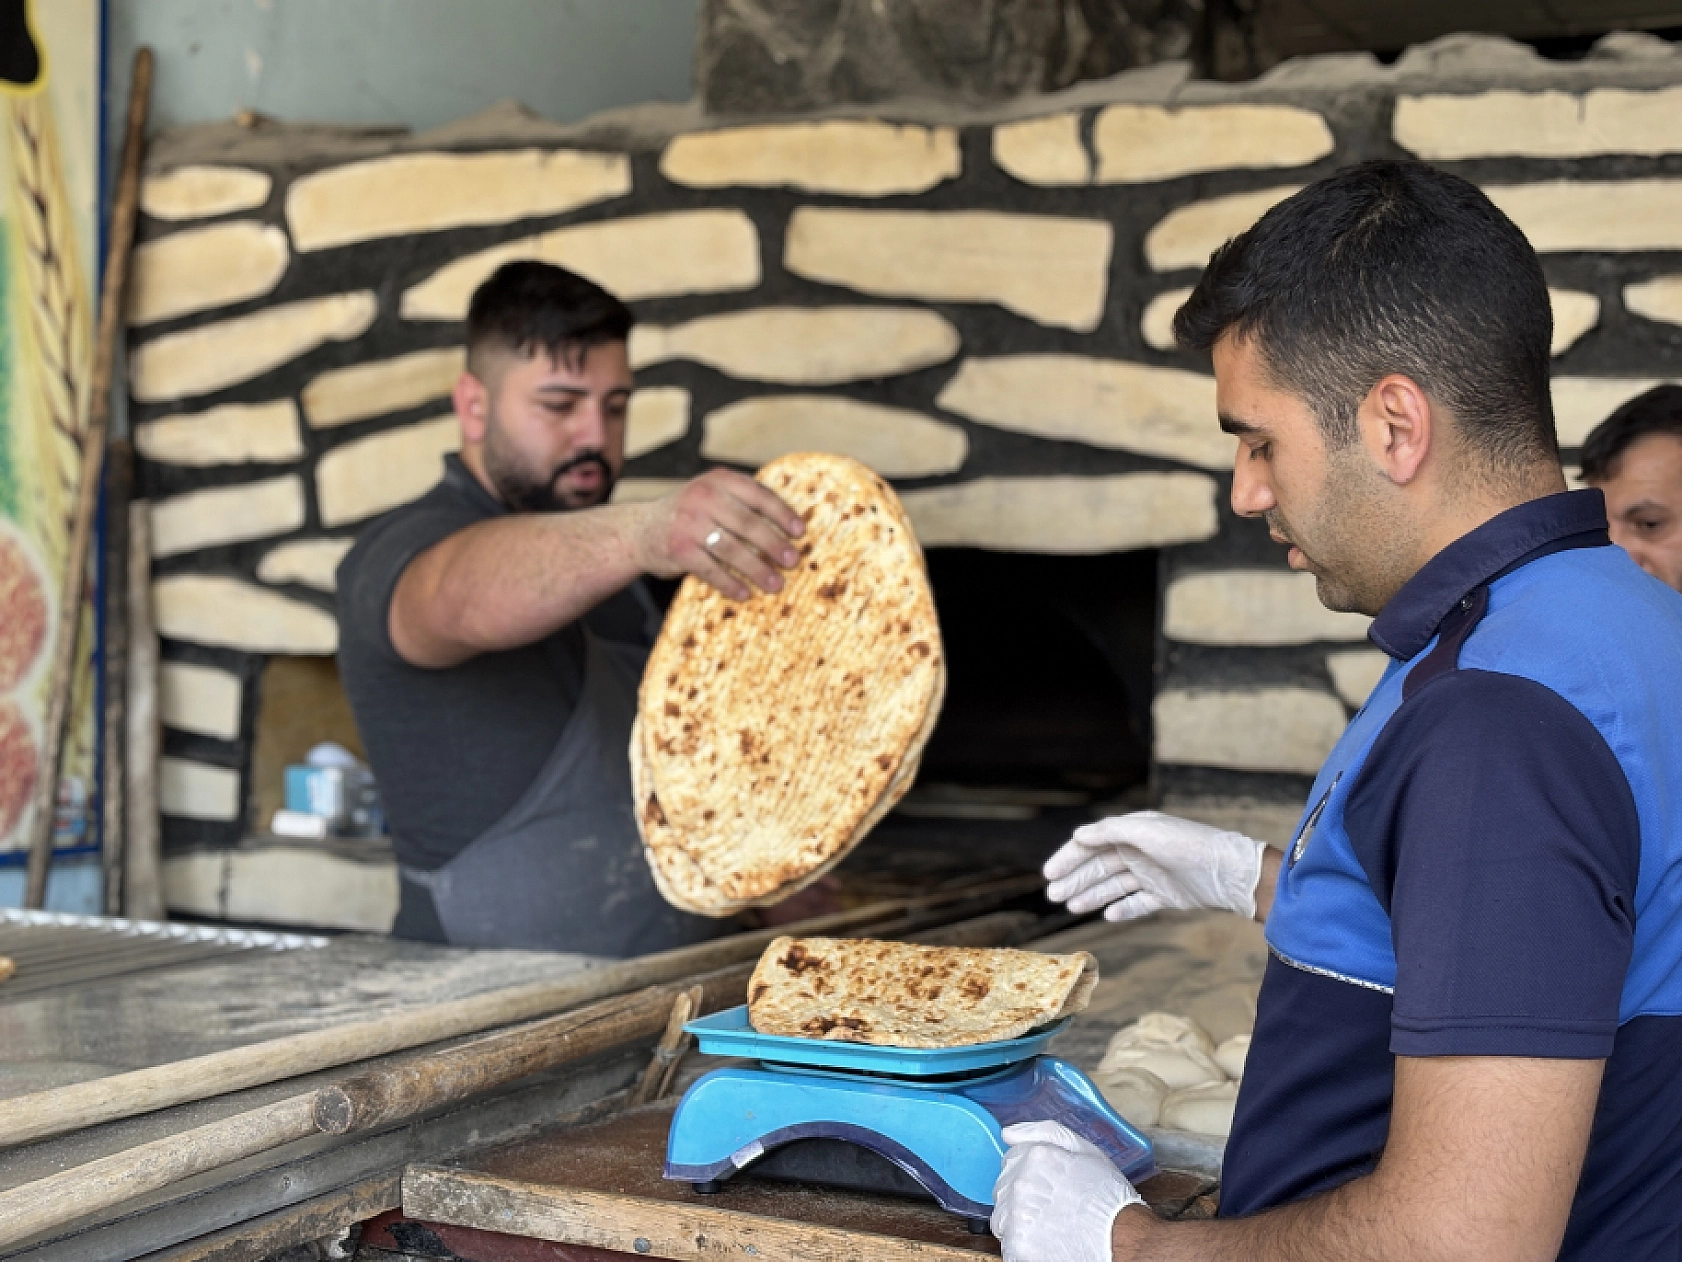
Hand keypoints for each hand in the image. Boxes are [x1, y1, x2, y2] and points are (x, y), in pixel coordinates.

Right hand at [635, 468, 804, 599]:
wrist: (640, 530)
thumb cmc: (690, 516)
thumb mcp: (711, 496)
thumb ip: (741, 502)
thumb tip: (788, 528)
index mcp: (718, 481)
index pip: (758, 495)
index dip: (782, 514)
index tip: (800, 532)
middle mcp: (702, 497)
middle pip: (748, 524)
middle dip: (775, 545)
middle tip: (793, 561)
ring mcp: (688, 523)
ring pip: (732, 550)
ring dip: (758, 569)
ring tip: (776, 584)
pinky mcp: (678, 549)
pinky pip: (711, 570)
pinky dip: (730, 584)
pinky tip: (745, 593)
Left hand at [991, 1120, 1141, 1261]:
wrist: (1124, 1238)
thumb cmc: (1109, 1197)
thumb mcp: (1086, 1150)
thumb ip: (1045, 1133)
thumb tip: (1008, 1133)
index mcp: (1035, 1157)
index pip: (1010, 1160)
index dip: (1029, 1174)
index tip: (1046, 1186)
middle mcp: (1021, 1185)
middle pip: (1003, 1189)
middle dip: (1022, 1197)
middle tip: (1051, 1208)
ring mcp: (1018, 1218)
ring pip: (1002, 1218)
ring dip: (1018, 1222)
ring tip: (1049, 1226)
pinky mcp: (1020, 1248)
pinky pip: (1008, 1244)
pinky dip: (1023, 1245)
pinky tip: (1045, 1243)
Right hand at [1044, 811, 1266, 921]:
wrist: (1229, 873)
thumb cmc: (1188, 845)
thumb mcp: (1145, 831)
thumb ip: (1110, 831)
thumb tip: (1079, 835)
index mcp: (1133, 831)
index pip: (1093, 844)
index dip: (1069, 858)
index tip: (1049, 874)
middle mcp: (1141, 851)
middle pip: (1100, 866)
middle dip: (1076, 880)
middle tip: (1054, 896)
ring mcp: (1154, 874)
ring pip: (1115, 886)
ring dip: (1093, 896)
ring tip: (1072, 908)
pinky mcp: (1168, 895)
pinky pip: (1139, 903)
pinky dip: (1123, 909)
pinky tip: (1108, 916)